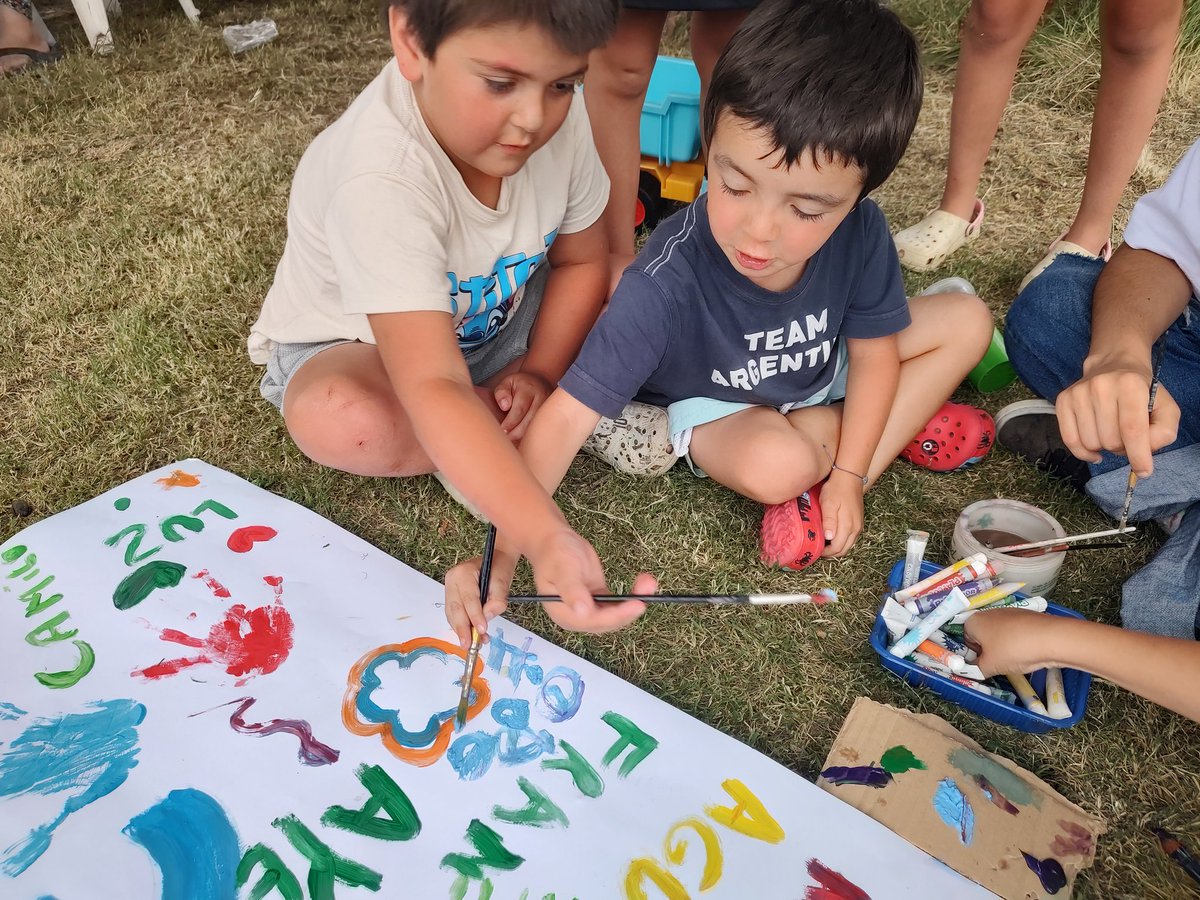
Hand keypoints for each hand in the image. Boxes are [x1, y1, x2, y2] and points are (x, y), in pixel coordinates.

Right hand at [444, 550, 516, 647]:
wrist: (496, 559)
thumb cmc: (499, 567)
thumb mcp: (503, 579)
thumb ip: (497, 598)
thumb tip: (487, 617)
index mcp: (462, 572)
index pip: (469, 598)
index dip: (475, 616)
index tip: (482, 630)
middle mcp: (451, 579)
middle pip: (456, 608)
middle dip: (463, 629)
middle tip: (470, 645)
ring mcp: (449, 588)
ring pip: (452, 614)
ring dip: (462, 630)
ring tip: (473, 644)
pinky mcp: (451, 597)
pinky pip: (453, 614)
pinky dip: (461, 626)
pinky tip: (471, 635)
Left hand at [493, 371, 552, 440]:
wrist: (537, 382)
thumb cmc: (518, 386)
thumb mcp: (506, 384)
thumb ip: (501, 393)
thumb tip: (505, 406)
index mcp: (529, 388)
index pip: (520, 409)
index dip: (510, 422)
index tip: (503, 430)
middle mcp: (542, 396)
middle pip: (530, 420)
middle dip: (517, 432)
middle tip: (508, 437)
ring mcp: (550, 406)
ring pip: (539, 426)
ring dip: (526, 435)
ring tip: (515, 440)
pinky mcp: (554, 414)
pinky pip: (544, 427)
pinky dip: (534, 435)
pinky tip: (526, 438)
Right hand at [527, 527, 649, 633]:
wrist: (554, 542)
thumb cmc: (554, 554)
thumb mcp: (562, 569)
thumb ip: (572, 590)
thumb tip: (582, 612)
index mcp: (564, 614)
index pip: (594, 622)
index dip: (617, 615)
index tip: (636, 604)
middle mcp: (577, 617)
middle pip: (609, 621)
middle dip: (630, 608)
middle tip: (648, 590)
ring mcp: (589, 608)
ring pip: (617, 613)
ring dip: (635, 601)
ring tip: (649, 583)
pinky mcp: (599, 599)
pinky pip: (618, 603)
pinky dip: (632, 595)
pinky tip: (643, 584)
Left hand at [819, 470, 863, 557]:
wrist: (849, 477)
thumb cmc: (836, 489)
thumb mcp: (829, 503)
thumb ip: (829, 521)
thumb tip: (829, 537)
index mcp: (848, 526)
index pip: (837, 548)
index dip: (825, 552)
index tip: (814, 549)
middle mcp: (856, 529)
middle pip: (843, 550)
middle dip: (830, 553)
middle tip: (817, 549)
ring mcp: (858, 526)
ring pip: (848, 545)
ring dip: (836, 548)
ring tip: (822, 543)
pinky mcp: (859, 522)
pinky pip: (850, 538)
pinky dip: (841, 541)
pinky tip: (831, 536)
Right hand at [963, 609, 1062, 675]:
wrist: (1051, 638)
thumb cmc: (1012, 650)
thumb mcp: (990, 666)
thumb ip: (976, 669)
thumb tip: (974, 669)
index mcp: (974, 621)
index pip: (965, 639)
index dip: (973, 654)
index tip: (983, 665)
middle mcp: (988, 613)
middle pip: (982, 635)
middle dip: (988, 650)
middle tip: (997, 664)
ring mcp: (1008, 612)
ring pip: (1000, 633)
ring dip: (1003, 647)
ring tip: (1015, 659)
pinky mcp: (1025, 616)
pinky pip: (1015, 631)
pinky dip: (1018, 642)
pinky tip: (1027, 652)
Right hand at [1057, 357, 1179, 477]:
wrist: (1113, 363)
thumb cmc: (1142, 390)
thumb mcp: (1166, 406)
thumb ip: (1164, 431)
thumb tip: (1144, 451)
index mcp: (1130, 384)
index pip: (1132, 429)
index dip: (1138, 455)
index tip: (1144, 471)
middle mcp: (1101, 386)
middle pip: (1110, 440)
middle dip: (1122, 447)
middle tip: (1127, 437)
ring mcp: (1078, 393)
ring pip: (1091, 443)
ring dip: (1104, 448)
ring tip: (1111, 434)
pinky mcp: (1063, 400)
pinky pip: (1070, 440)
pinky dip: (1084, 453)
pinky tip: (1095, 451)